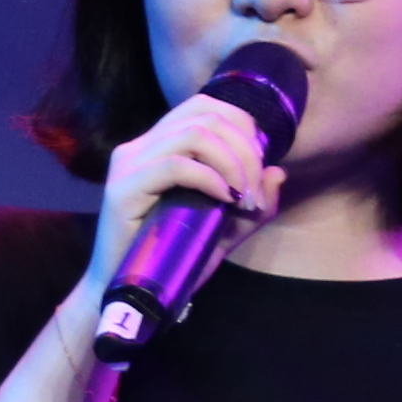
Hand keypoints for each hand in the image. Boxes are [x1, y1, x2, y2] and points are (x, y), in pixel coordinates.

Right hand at [78, 84, 287, 310]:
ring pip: (194, 135)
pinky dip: (210, 179)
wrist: (130, 294)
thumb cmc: (172, 260)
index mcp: (159, 144)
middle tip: (255, 191)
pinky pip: (175, 165)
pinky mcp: (122, 189)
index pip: (204, 107)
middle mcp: (140, 145)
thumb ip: (253, 204)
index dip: (242, 126)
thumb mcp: (226, 230)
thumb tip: (278, 172)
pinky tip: (225, 199)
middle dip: (245, 150)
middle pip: (205, 117)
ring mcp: (128, 164)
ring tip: (243, 198)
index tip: (259, 168)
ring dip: (232, 164)